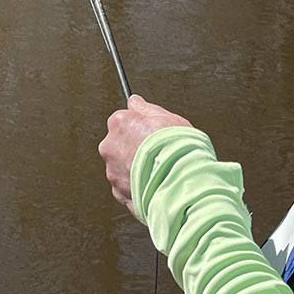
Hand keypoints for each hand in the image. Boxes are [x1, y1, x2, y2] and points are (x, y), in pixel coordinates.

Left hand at [100, 95, 192, 209]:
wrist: (183, 184)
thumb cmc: (177, 149)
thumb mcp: (168, 118)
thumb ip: (146, 109)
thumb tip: (134, 101)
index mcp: (119, 123)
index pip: (123, 120)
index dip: (141, 127)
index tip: (153, 133)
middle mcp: (110, 147)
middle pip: (120, 144)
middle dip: (135, 148)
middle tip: (157, 153)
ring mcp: (112, 171)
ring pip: (123, 167)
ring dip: (136, 169)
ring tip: (158, 171)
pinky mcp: (118, 192)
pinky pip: (126, 186)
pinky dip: (137, 186)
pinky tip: (154, 184)